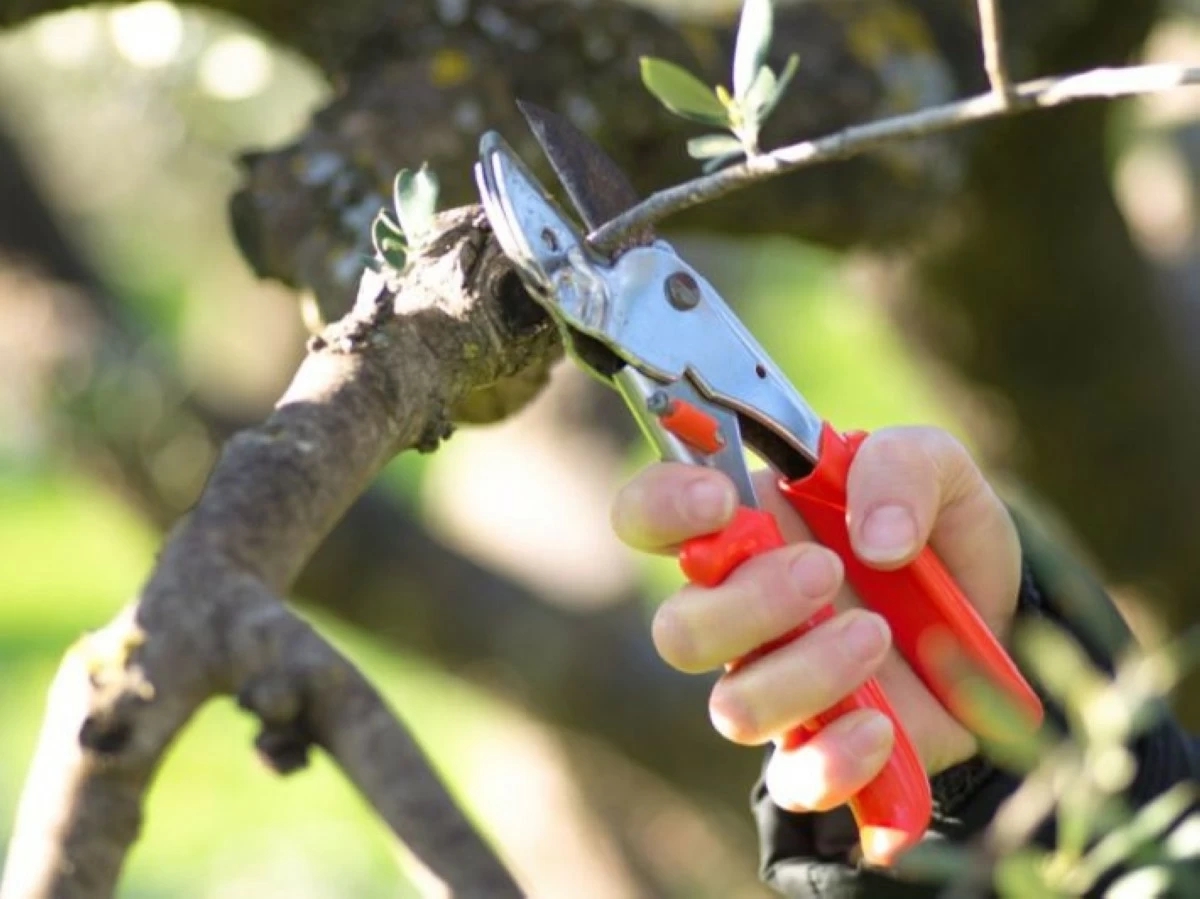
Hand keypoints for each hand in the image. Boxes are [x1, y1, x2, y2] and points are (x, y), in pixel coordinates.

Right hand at [611, 427, 1020, 813]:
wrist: (1000, 628)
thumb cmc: (939, 534)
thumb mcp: (939, 469)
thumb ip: (900, 468)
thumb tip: (875, 537)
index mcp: (743, 527)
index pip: (647, 517)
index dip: (660, 509)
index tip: (721, 502)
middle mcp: (738, 611)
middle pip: (678, 630)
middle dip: (749, 604)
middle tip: (827, 570)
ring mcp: (773, 685)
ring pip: (733, 709)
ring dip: (806, 672)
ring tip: (877, 634)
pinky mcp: (820, 750)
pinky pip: (794, 781)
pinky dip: (835, 760)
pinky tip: (882, 726)